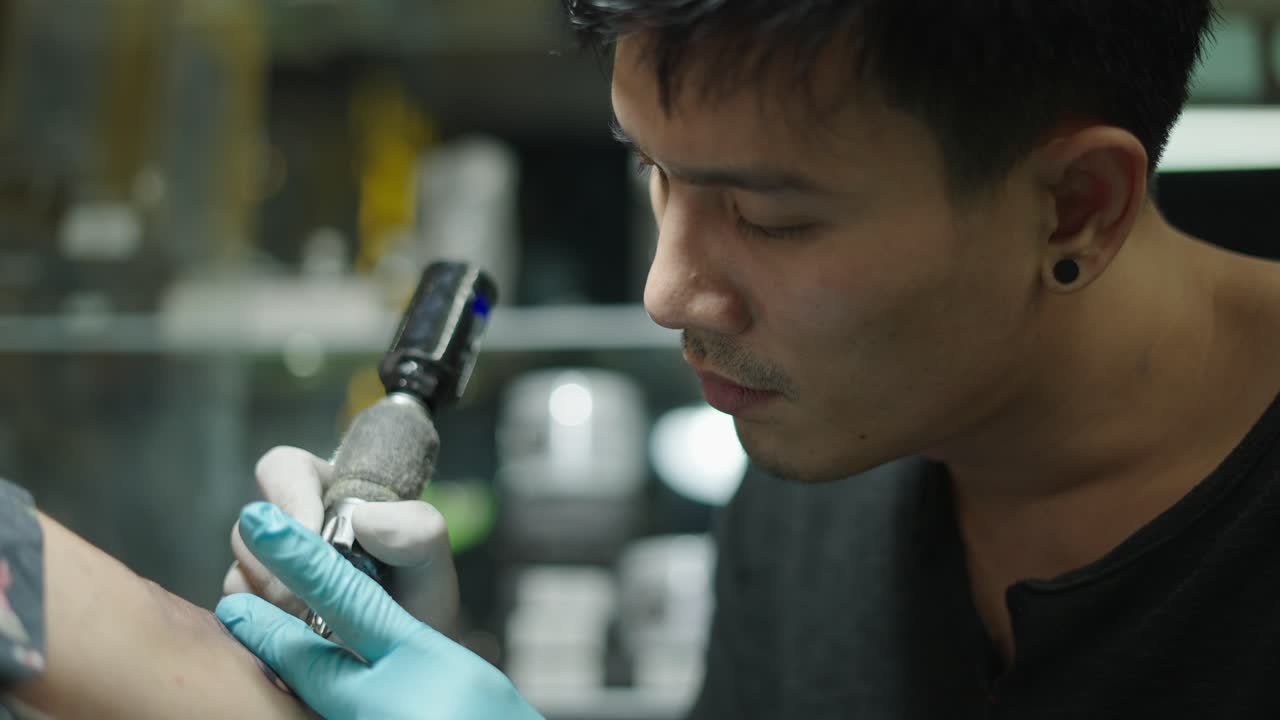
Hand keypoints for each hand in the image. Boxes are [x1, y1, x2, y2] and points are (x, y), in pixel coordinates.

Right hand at [223, 447, 458, 635]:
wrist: (409, 659)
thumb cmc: (418, 596)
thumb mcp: (431, 560)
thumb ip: (418, 529)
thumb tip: (364, 519)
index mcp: (325, 495)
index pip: (283, 469)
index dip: (288, 496)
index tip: (312, 531)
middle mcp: (288, 531)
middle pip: (249, 527)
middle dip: (278, 564)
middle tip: (311, 595)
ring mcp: (264, 576)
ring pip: (238, 576)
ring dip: (272, 603)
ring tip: (316, 625)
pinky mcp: (252, 618)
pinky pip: (234, 620)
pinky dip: (260, 633)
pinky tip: (297, 645)